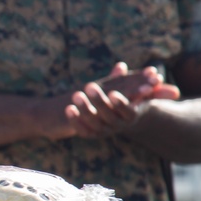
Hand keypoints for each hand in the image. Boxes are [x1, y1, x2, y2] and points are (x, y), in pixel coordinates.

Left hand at [65, 63, 179, 137]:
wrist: (119, 117)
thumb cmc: (126, 97)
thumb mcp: (130, 88)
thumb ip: (129, 79)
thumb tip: (127, 66)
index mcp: (131, 115)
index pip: (128, 111)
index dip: (120, 103)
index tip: (112, 93)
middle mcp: (120, 126)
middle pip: (109, 116)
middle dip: (99, 100)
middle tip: (89, 85)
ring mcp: (106, 131)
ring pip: (95, 123)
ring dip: (85, 109)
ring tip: (76, 94)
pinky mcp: (93, 135)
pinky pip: (84, 131)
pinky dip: (75, 121)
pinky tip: (68, 108)